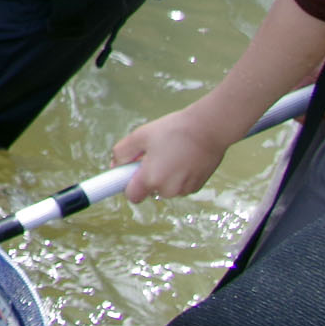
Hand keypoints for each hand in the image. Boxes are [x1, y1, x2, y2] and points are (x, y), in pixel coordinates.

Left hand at [113, 106, 235, 202]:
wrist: (208, 129)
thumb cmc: (173, 131)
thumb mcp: (140, 136)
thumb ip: (122, 152)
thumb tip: (115, 165)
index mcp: (151, 179)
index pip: (132, 196)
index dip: (127, 184)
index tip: (129, 172)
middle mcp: (168, 190)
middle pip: (149, 190)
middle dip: (147, 176)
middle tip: (152, 154)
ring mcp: (184, 190)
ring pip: (165, 188)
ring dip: (163, 176)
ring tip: (170, 153)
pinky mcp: (197, 187)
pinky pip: (179, 185)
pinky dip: (177, 176)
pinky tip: (182, 158)